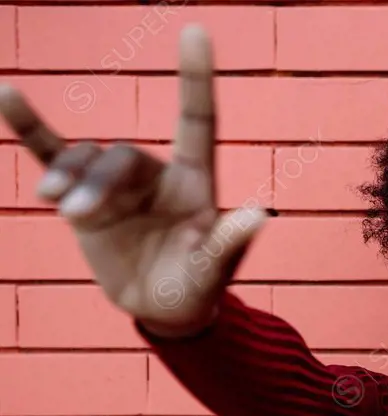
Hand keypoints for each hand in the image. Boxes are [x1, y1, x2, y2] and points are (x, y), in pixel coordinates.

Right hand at [0, 24, 264, 336]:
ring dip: (69, 179)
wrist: (161, 309)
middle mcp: (155, 173)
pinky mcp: (81, 197)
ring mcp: (116, 182)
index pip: (198, 119)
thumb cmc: (198, 286)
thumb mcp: (215, 270)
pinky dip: (29, 126)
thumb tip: (257, 215)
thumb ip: (229, 242)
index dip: (197, 77)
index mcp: (195, 180)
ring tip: (60, 208)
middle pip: (123, 155)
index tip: (195, 30)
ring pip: (87, 160)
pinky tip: (5, 94)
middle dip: (98, 179)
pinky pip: (53, 154)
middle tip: (76, 213)